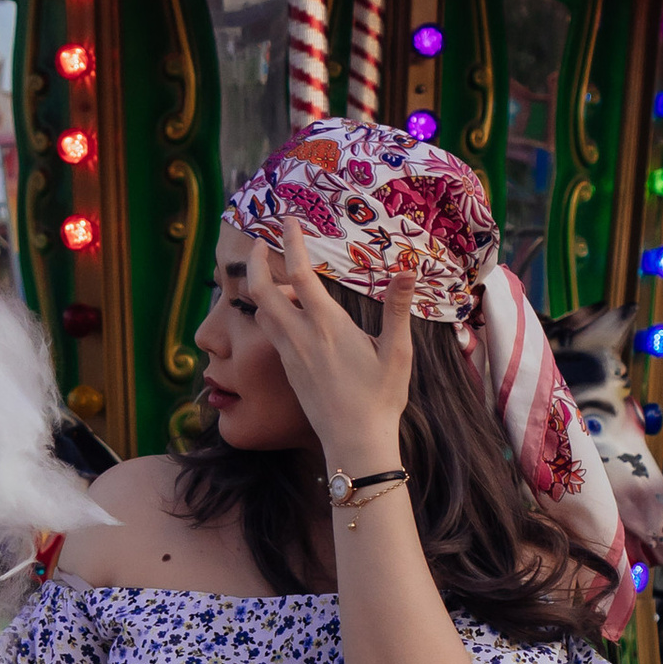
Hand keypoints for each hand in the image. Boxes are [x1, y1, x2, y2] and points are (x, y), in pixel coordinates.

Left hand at [246, 220, 413, 471]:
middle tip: (260, 243)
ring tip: (280, 279)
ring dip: (262, 290)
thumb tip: (407, 270)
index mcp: (328, 326)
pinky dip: (271, 314)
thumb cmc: (380, 398)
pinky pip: (270, 334)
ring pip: (261, 313)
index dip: (291, 243)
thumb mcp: (397, 352)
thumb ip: (398, 308)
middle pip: (261, 291)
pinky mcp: (288, 370)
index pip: (300, 274)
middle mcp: (301, 337)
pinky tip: (289, 316)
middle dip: (255, 262)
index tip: (288, 220)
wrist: (355, 443)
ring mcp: (289, 355)